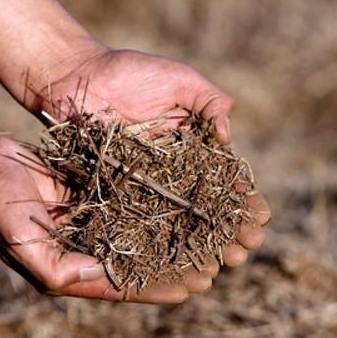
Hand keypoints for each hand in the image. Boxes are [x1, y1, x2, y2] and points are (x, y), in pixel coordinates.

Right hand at [0, 136, 210, 302]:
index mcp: (72, 271)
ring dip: (172, 237)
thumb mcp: (24, 246)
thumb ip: (59, 269)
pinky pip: (131, 205)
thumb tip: (104, 273)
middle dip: (175, 267)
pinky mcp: (95, 196)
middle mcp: (87, 250)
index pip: (124, 285)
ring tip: (209, 238)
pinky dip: (156, 207)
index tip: (193, 289)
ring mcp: (92, 223)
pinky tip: (184, 204)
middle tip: (214, 267)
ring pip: (140, 235)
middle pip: (139, 263)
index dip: (159, 289)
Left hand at [30, 47, 270, 289]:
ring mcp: (147, 188)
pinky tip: (178, 261)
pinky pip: (142, 222)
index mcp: (195, 149)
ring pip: (180, 222)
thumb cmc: (129, 73)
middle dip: (230, 231)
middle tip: (246, 250)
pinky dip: (160, 242)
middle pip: (208, 208)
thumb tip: (228, 134)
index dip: (245, 200)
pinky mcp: (118, 196)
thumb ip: (209, 101)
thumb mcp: (180, 80)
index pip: (227, 180)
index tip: (261, 217)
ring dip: (203, 244)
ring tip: (223, 264)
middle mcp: (175, 174)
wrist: (74, 78)